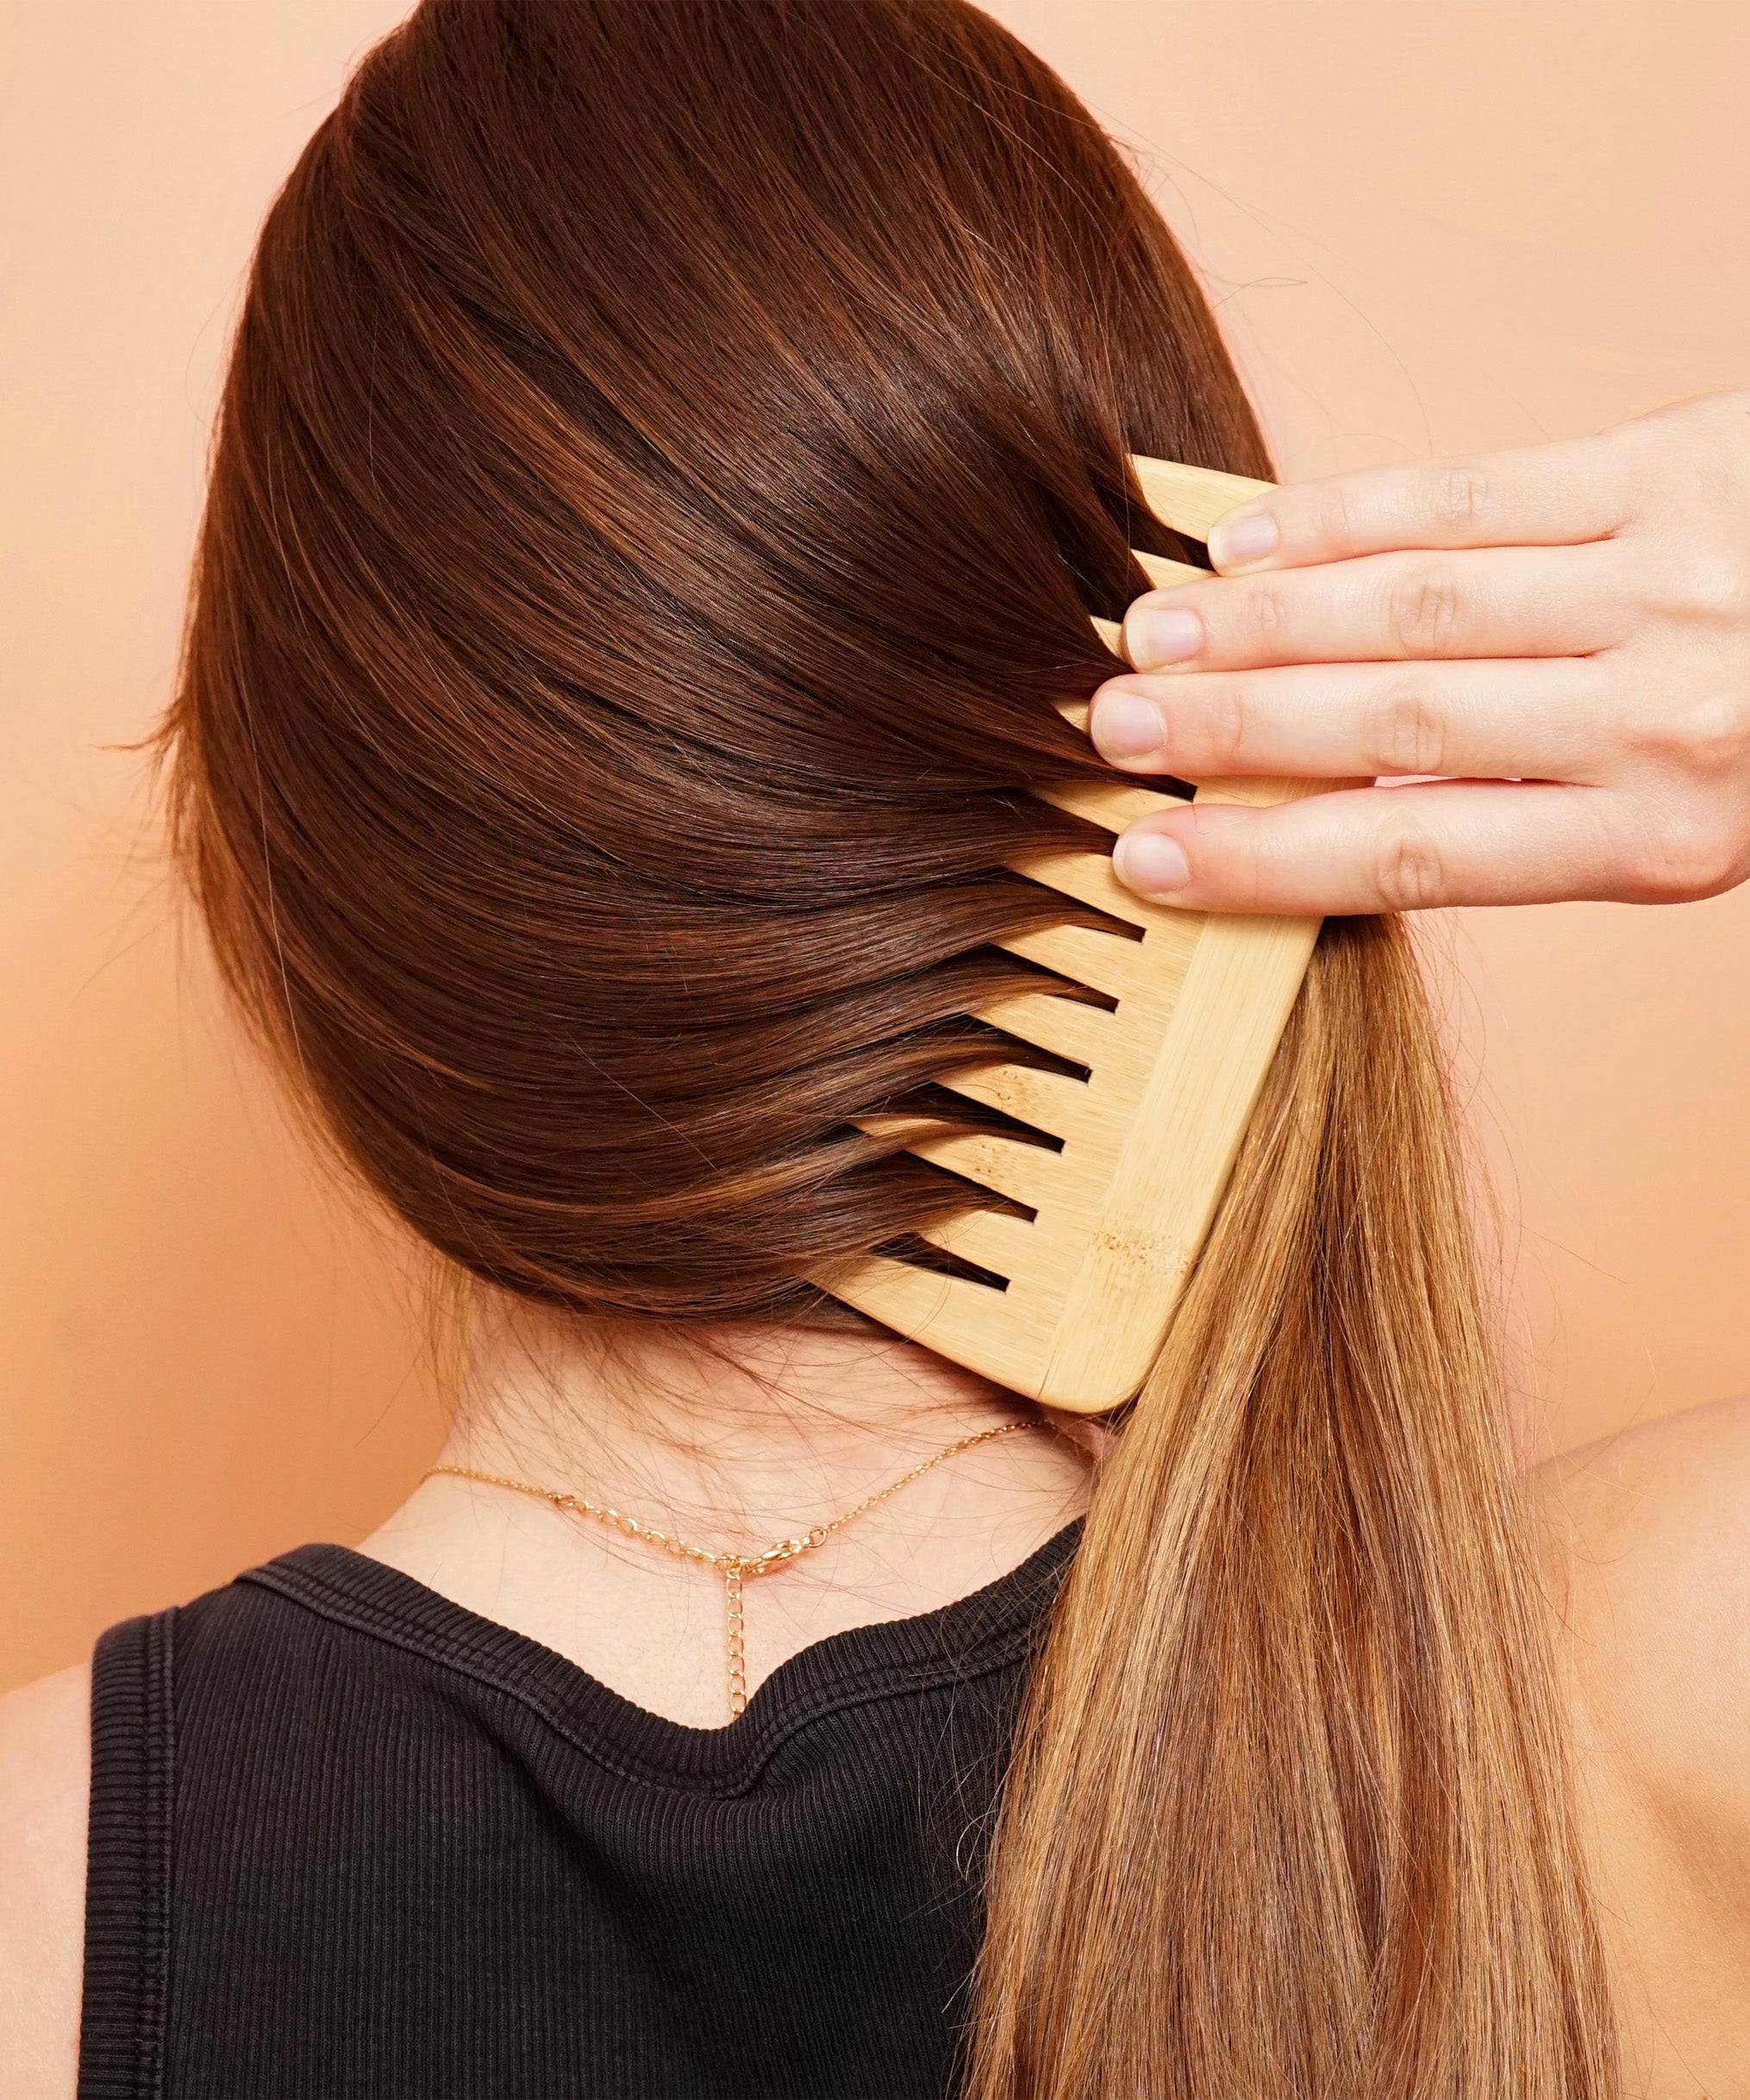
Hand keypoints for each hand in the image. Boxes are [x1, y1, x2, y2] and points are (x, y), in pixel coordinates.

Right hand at [1091, 392, 1749, 913]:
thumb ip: (1549, 819)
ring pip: (1416, 602)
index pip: (1413, 855)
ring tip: (1144, 635)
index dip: (1261, 862)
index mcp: (1667, 837)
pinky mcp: (1681, 465)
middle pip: (1390, 724)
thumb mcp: (1702, 826)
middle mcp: (1660, 715)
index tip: (1148, 861)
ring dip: (1261, 622)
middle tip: (1108, 732)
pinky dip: (1353, 513)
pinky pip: (1483, 489)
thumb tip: (1352, 805)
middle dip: (1228, 731)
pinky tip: (1256, 539)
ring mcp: (1669, 580)